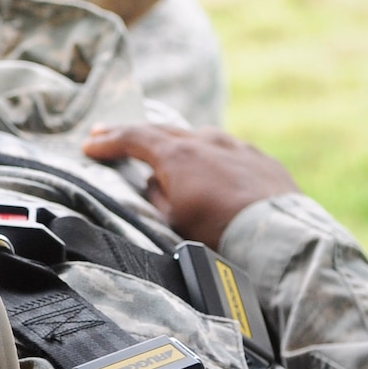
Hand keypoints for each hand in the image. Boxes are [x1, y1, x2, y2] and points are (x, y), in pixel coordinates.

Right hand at [83, 124, 298, 247]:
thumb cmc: (221, 233)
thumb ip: (158, 197)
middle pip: (161, 130)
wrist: (278, 238)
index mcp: (178, 156)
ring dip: (173, 140)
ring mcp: (236, 147)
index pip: (133, 140)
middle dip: (131, 132)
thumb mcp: (174, 221)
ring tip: (160, 146)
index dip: (108, 142)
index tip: (90, 145)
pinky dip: (207, 153)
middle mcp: (206, 142)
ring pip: (196, 137)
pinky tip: (207, 163)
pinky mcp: (259, 160)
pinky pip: (225, 149)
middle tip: (108, 131)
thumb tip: (155, 184)